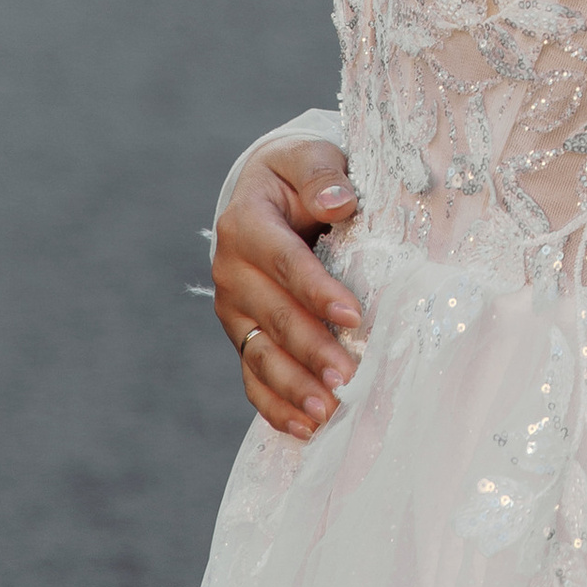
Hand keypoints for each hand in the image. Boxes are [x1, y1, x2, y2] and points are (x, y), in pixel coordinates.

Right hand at [213, 138, 362, 438]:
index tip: (355, 314)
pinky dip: (275, 405)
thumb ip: (322, 175)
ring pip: (260, 354)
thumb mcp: (309, 157)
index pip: (283, 261)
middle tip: (349, 377)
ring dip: (293, 387)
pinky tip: (305, 428)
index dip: (317, 290)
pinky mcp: (244, 335)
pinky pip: (253, 376)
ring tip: (328, 412)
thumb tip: (339, 201)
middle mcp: (231, 271)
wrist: (273, 192)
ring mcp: (234, 310)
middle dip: (311, 349)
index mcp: (246, 223)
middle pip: (273, 316)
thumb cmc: (302, 174)